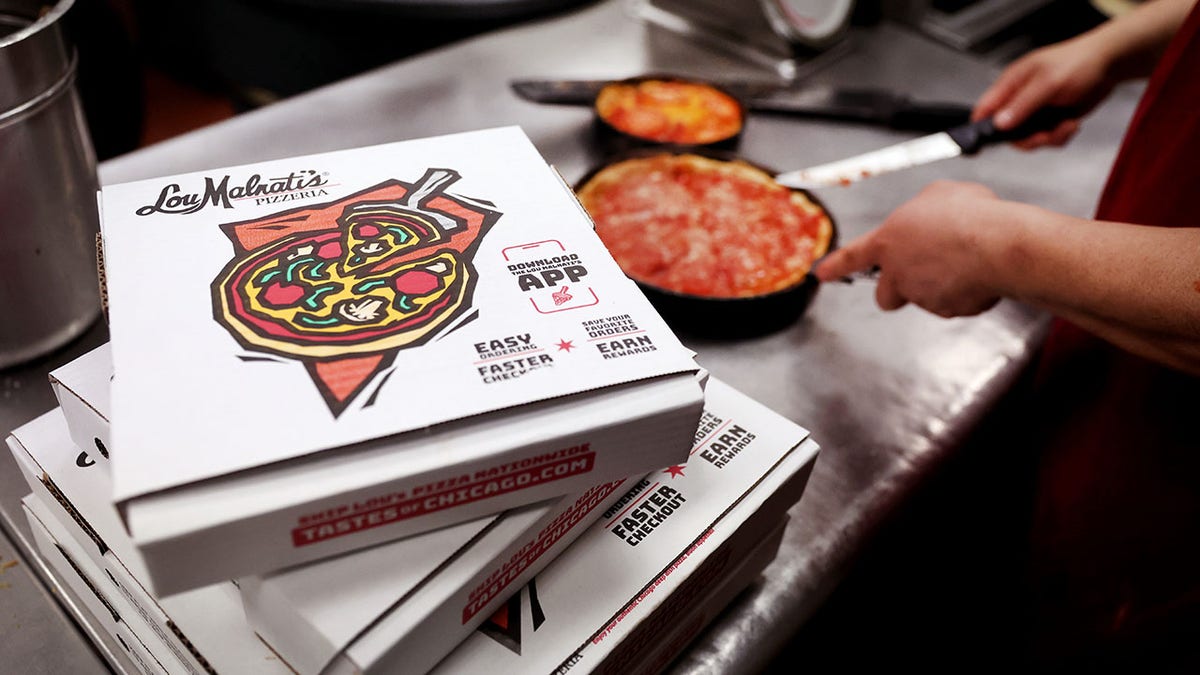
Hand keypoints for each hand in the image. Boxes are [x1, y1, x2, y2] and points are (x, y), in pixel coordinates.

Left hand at [814, 181, 1012, 317]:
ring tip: (967, 263)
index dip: (836, 266)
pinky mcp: (947, 310)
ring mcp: (921, 295)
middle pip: (885, 296)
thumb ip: (924, 210)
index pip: (853, 256)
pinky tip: (981, 274)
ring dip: (940, 287)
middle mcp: (898, 272)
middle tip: (920, 276)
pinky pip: (955, 304)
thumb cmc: (970, 214)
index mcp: (889, 240)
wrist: (996, 245)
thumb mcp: (940, 194)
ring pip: (925, 298)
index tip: (821, 274)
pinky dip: (966, 293)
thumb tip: (930, 216)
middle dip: (898, 291)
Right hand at [974, 35, 1115, 149]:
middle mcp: (1020, 99)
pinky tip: (1071, 124)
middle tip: (1043, 136)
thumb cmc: (1079, 62)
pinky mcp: (1051, 120)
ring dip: (1048, 139)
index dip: (980, 127)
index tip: (984, 144)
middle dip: (1027, 139)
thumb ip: (1022, 104)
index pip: (985, 109)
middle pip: (1007, 132)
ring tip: (1065, 126)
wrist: (1110, 65)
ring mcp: (1036, 111)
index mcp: (1011, 84)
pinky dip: (1060, 137)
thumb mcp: (1048, 83)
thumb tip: (999, 123)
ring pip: (1028, 139)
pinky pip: (1047, 139)